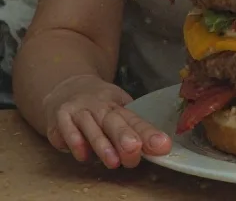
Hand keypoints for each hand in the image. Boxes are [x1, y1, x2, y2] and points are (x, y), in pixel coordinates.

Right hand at [44, 73, 172, 167]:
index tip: (162, 145)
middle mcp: (99, 105)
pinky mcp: (60, 117)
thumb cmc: (97, 105)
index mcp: (117, 104)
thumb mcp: (115, 110)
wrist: (66, 87)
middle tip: (135, 149)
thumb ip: (131, 128)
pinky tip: (83, 154)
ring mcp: (79, 110)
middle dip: (124, 135)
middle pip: (112, 120)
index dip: (148, 133)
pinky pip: (66, 130)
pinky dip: (74, 141)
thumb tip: (155, 147)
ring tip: (113, 162)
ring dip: (101, 144)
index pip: (134, 119)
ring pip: (90, 127)